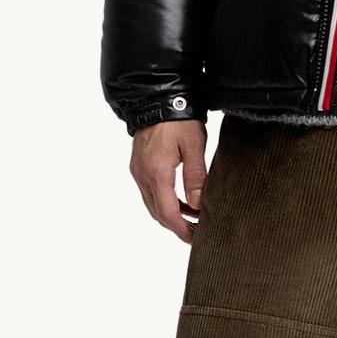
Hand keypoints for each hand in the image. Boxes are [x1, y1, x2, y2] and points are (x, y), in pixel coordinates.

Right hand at [131, 118, 207, 242]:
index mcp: (157, 173)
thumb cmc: (178, 119)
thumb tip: (198, 205)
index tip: (195, 239)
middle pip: (158, 213)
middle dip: (177, 227)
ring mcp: (138, 171)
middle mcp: (143, 175)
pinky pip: (150, 192)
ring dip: (171, 215)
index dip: (181, 230)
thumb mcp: (193, 146)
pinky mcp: (138, 166)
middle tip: (196, 234)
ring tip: (192, 220)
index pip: (168, 213)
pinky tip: (181, 202)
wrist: (156, 98)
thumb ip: (196, 177)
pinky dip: (164, 202)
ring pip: (152, 204)